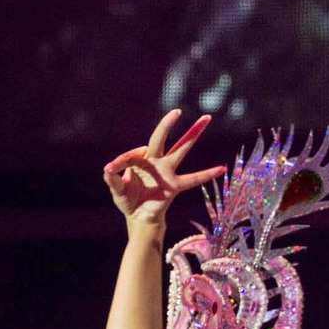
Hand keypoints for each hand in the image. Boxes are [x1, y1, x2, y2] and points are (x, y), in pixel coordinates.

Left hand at [103, 111, 224, 233]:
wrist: (138, 217)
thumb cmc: (127, 200)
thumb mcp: (117, 190)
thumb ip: (112, 180)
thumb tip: (107, 169)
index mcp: (139, 160)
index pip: (134, 153)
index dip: (122, 161)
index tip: (112, 169)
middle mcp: (155, 161)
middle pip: (162, 137)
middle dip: (168, 124)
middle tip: (177, 111)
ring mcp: (166, 172)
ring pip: (180, 149)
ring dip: (192, 135)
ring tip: (206, 119)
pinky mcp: (175, 185)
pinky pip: (193, 179)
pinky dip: (207, 174)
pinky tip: (220, 168)